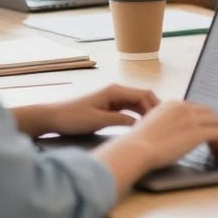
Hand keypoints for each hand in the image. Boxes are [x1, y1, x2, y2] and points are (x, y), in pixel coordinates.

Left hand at [39, 84, 160, 135]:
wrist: (54, 118)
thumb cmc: (73, 118)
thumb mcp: (98, 121)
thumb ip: (120, 120)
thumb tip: (140, 123)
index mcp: (115, 91)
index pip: (144, 94)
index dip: (155, 106)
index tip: (162, 120)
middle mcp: (117, 91)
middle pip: (143, 97)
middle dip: (154, 108)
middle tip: (163, 124)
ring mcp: (113, 98)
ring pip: (137, 103)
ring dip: (147, 112)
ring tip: (155, 126)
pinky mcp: (110, 106)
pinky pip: (129, 109)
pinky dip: (138, 115)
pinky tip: (142, 125)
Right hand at [101, 99, 217, 172]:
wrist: (135, 150)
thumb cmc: (137, 144)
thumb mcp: (151, 124)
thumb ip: (164, 123)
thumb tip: (172, 132)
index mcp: (171, 104)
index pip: (194, 108)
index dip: (201, 119)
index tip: (203, 128)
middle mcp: (183, 108)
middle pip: (208, 112)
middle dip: (212, 124)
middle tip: (214, 138)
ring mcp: (191, 119)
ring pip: (215, 122)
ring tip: (217, 147)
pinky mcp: (197, 132)